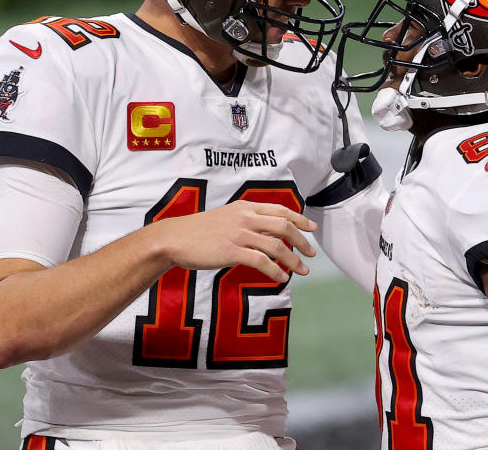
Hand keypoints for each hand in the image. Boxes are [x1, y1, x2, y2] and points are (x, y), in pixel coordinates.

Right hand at [160, 200, 317, 282]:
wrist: (174, 238)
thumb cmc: (199, 230)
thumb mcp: (226, 217)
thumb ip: (247, 220)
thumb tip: (268, 232)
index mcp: (245, 207)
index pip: (280, 210)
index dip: (300, 219)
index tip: (313, 228)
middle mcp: (245, 217)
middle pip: (284, 226)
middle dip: (302, 241)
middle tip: (311, 253)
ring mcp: (238, 234)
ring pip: (276, 246)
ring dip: (293, 260)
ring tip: (302, 271)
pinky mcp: (231, 251)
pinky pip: (261, 262)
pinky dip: (275, 272)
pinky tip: (281, 279)